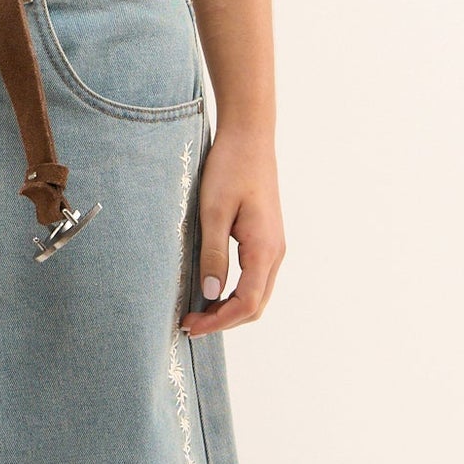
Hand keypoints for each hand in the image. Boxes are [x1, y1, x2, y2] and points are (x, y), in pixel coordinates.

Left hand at [181, 126, 284, 334]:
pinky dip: (235, 292)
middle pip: (255, 305)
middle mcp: (275, 252)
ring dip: (229, 308)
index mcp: (264, 248)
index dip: (219, 321)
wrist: (249, 137)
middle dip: (224, 320)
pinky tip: (211, 288)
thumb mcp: (213, 211)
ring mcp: (273, 246)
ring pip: (257, 293)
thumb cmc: (230, 168)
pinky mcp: (265, 239)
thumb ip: (213, 254)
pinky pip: (255, 278)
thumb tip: (209, 294)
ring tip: (197, 311)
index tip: (190, 326)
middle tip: (189, 323)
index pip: (247, 303)